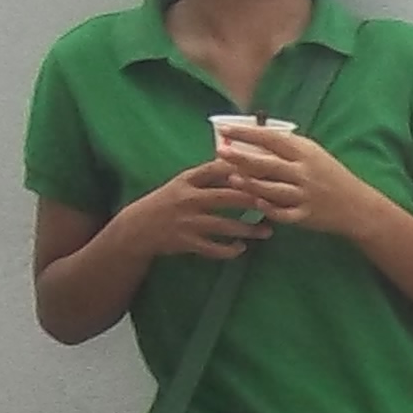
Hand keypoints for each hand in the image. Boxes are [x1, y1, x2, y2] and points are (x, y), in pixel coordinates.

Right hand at [111, 161, 268, 263]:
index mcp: (188, 179)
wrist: (137, 228)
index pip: (217, 169)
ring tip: (268, 231)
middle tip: (276, 204)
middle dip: (254, 200)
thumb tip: (242, 163)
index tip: (266, 172)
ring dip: (249, 229)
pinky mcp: (186, 242)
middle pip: (227, 197)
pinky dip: (230, 249)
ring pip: (225, 226)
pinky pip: (214, 248)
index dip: (243, 170)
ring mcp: (187, 221)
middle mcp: (188, 198)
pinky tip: (242, 248)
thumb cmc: (168, 202)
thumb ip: (208, 175)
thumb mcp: (182, 183)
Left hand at [210, 121, 385, 244]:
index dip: (246, 134)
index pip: (271, 139)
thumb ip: (288, 146)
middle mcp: (304, 173)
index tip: (225, 130)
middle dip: (241, 157)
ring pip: (271, 189)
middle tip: (220, 152)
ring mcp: (304, 195)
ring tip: (231, 178)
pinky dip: (268, 208)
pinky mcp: (306, 216)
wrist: (357, 206)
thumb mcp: (315, 154)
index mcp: (305, 153)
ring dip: (250, 183)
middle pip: (267, 164)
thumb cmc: (331, 175)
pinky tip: (255, 203)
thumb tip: (256, 134)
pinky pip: (282, 213)